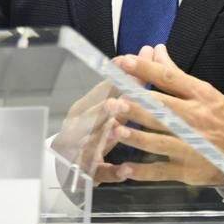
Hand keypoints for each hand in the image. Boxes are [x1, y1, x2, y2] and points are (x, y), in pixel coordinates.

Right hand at [50, 47, 156, 184]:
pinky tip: (123, 171)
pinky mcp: (88, 172)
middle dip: (102, 109)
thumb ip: (132, 81)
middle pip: (89, 116)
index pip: (98, 91)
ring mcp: (81, 149)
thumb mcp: (112, 104)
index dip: (110, 79)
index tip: (123, 66)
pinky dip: (110, 172)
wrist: (72, 163)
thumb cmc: (98, 127)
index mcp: (85, 108)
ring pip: (90, 143)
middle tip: (116, 104)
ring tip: (115, 133)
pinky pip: (98, 172)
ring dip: (102, 138)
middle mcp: (79, 126)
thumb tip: (150, 50)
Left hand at [106, 44, 223, 185]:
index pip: (170, 79)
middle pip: (163, 111)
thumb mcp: (204, 91)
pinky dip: (142, 172)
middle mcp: (195, 120)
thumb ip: (175, 73)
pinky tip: (123, 168)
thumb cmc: (221, 116)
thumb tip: (154, 49)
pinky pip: (160, 171)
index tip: (124, 62)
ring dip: (137, 137)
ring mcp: (190, 147)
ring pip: (160, 141)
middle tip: (116, 101)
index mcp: (200, 96)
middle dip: (139, 106)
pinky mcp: (186, 170)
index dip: (147, 69)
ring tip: (116, 130)